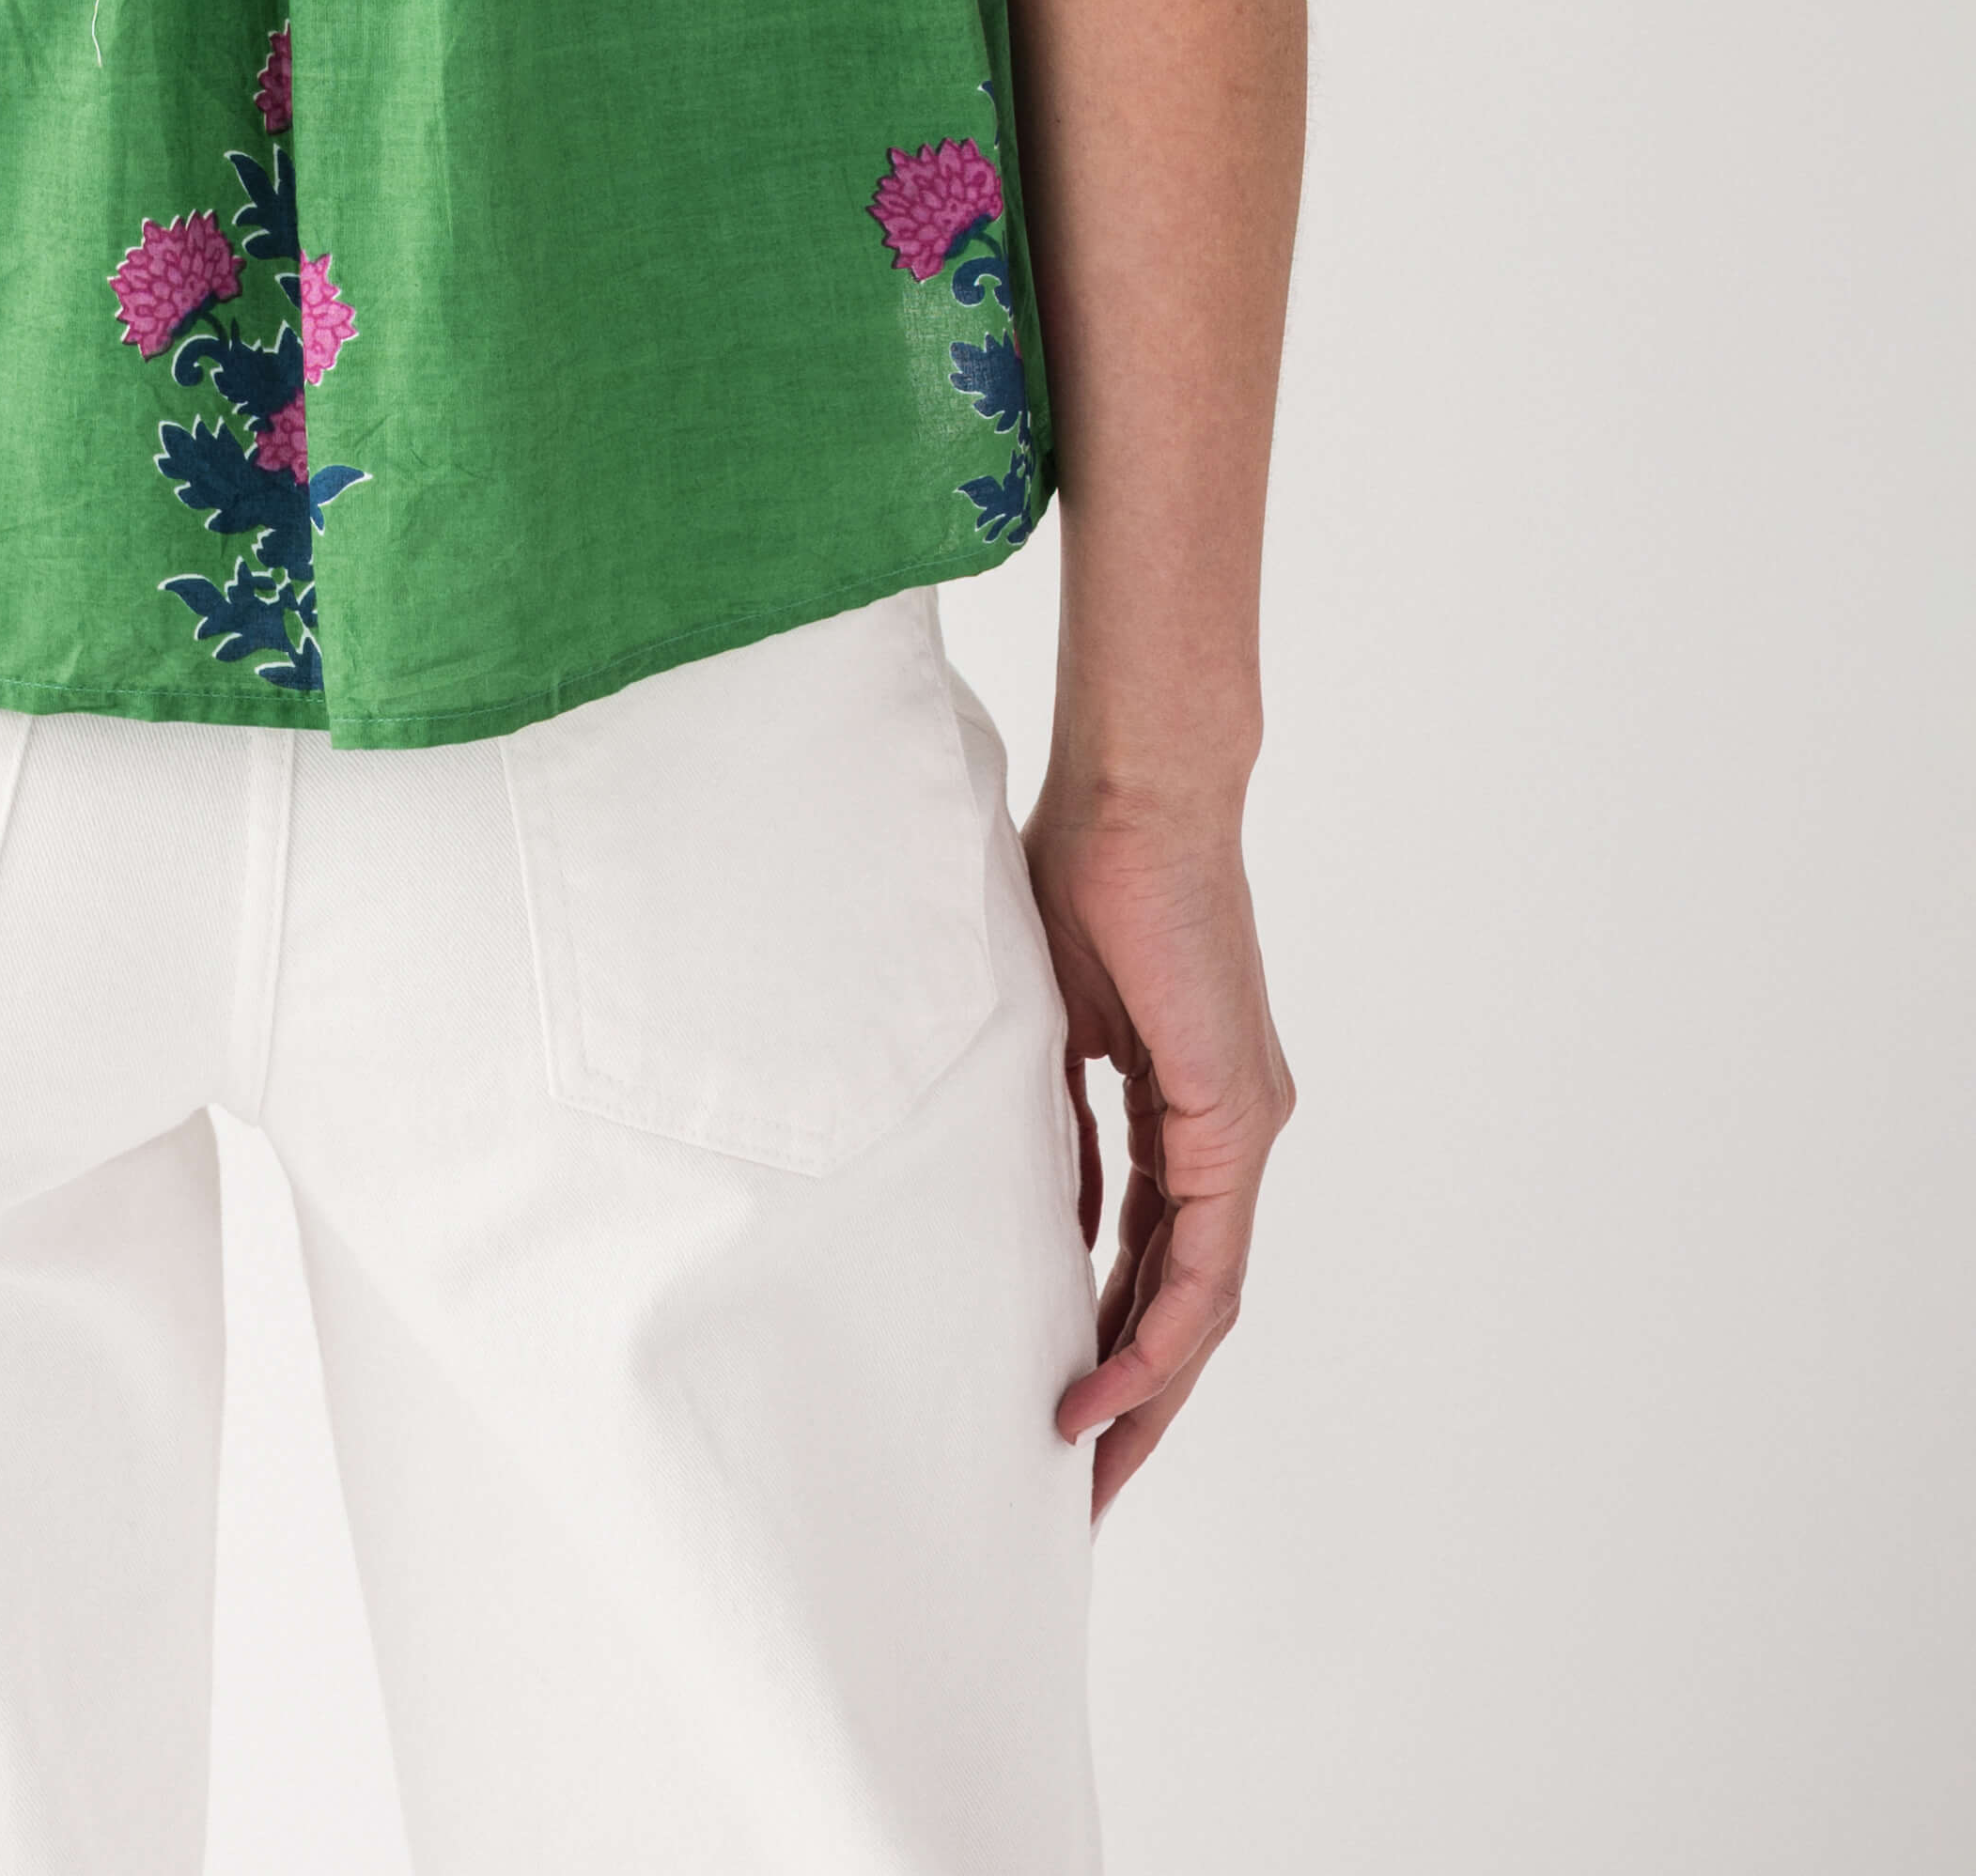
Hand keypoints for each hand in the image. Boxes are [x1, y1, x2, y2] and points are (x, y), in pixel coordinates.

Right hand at [1022, 790, 1295, 1515]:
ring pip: (1204, 1301)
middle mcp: (1233, 1130)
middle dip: (1137, 1403)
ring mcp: (1244, 1126)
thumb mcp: (1053, 1025)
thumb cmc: (1084, 871)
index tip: (1062, 1413)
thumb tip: (1037, 1206)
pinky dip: (1158, 1331)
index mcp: (1191, 1108)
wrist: (1139, 790)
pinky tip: (1106, 1385)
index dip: (1115, 1341)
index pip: (1159, 1256)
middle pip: (1192, 1305)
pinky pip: (1205, 1261)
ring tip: (1087, 1467)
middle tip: (1082, 1490)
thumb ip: (1060, 1119)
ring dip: (1147, 1391)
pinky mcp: (1235, 1114)